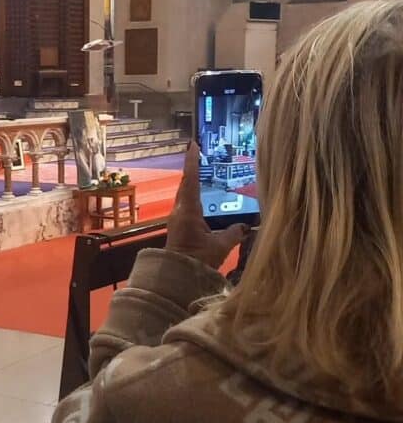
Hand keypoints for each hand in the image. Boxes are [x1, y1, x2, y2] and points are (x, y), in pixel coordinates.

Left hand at [166, 142, 248, 268]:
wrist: (176, 277)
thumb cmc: (196, 260)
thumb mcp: (219, 247)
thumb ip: (234, 234)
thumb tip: (246, 225)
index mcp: (188, 211)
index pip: (190, 180)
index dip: (192, 162)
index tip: (193, 144)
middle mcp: (180, 210)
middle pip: (186, 184)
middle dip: (194, 168)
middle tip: (202, 153)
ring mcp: (178, 218)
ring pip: (186, 194)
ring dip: (194, 182)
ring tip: (206, 171)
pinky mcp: (180, 226)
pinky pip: (188, 204)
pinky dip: (195, 196)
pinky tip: (206, 198)